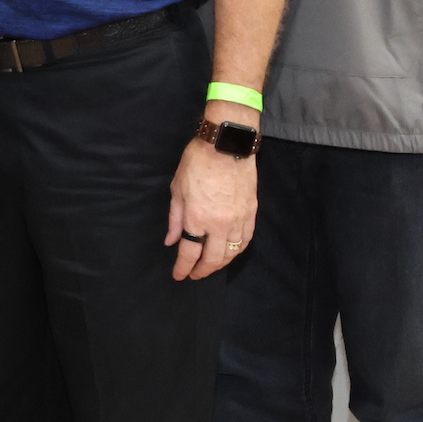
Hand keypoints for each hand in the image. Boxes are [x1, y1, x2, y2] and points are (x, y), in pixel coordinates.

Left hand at [167, 123, 255, 278]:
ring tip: (211, 267)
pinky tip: (230, 252)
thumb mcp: (177, 189)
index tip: (179, 276)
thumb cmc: (197, 163)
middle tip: (194, 275)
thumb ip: (175, 219)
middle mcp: (219, 224)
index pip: (190, 252)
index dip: (183, 267)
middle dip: (202, 271)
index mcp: (196, 218)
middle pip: (213, 258)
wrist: (226, 146)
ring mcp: (238, 220)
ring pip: (232, 252)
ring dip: (221, 264)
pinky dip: (237, 250)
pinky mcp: (251, 213)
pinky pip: (246, 240)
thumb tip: (171, 241)